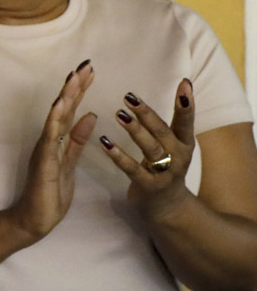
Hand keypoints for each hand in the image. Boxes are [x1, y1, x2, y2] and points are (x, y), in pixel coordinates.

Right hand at [6, 61, 98, 242]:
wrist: (34, 219)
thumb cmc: (51, 194)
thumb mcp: (70, 162)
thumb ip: (78, 139)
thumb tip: (91, 115)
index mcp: (58, 140)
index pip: (71, 110)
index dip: (80, 90)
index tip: (90, 71)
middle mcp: (49, 140)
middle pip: (63, 108)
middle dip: (74, 86)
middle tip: (85, 64)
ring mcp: (45, 149)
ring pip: (56, 118)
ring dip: (65, 97)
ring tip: (74, 77)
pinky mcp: (44, 161)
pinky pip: (50, 137)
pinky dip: (55, 120)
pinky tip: (60, 105)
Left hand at [99, 80, 196, 220]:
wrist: (167, 207)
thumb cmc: (166, 168)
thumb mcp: (174, 146)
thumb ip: (169, 125)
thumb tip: (173, 93)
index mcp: (185, 143)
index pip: (186, 120)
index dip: (186, 104)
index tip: (184, 83)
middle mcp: (179, 157)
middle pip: (163, 132)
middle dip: (147, 114)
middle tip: (130, 97)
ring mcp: (164, 173)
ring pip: (150, 149)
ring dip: (135, 131)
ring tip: (119, 114)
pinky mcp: (148, 186)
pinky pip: (131, 169)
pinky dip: (118, 156)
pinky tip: (104, 142)